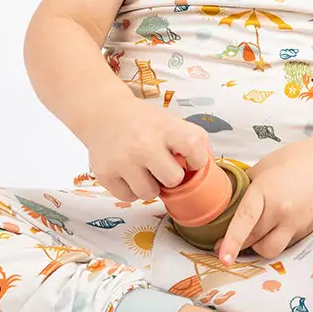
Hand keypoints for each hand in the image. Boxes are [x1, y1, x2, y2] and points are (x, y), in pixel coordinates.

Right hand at [85, 95, 211, 201]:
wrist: (104, 114)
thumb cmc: (143, 121)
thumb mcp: (170, 121)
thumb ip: (193, 139)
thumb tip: (209, 164)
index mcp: (164, 128)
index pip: (194, 149)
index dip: (198, 160)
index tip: (190, 160)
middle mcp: (143, 144)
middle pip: (173, 179)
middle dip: (171, 177)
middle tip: (163, 167)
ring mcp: (122, 160)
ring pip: (149, 194)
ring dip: (150, 186)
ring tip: (145, 171)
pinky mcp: (105, 174)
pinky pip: (128, 197)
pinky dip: (131, 190)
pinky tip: (129, 174)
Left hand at [217, 140, 312, 263]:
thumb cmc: (291, 161)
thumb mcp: (261, 168)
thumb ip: (243, 188)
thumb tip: (223, 205)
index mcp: (265, 191)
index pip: (245, 220)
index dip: (232, 241)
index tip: (223, 258)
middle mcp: (282, 210)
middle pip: (254, 240)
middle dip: (240, 242)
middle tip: (231, 238)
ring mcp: (297, 223)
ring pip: (270, 249)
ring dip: (259, 246)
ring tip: (258, 232)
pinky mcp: (308, 231)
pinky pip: (286, 245)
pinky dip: (277, 239)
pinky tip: (279, 224)